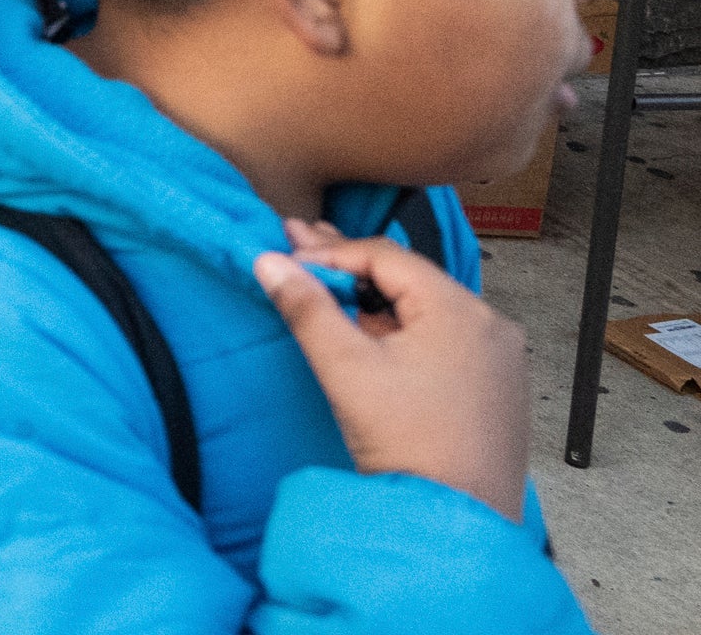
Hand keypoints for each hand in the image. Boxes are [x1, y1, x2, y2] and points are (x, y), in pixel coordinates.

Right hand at [256, 233, 528, 521]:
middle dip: (351, 267)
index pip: (386, 257)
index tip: (287, 258)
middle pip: (409, 279)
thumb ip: (306, 308)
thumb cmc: (408, 444)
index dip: (331, 253)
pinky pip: (445, 339)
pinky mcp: (497, 386)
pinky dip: (405, 330)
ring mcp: (500, 358)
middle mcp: (491, 324)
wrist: (455, 522)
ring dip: (376, 300)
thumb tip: (270, 261)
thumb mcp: (346, 368)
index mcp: (461, 310)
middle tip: (300, 248)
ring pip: (426, 309)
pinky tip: (370, 334)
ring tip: (328, 291)